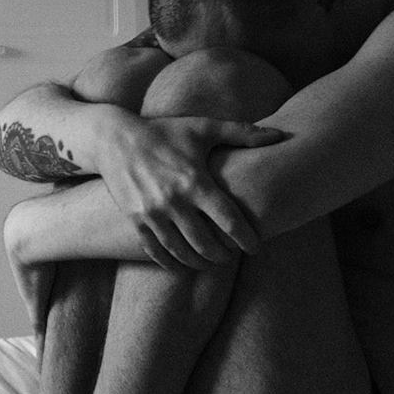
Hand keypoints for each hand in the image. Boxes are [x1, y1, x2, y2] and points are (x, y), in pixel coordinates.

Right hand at [99, 113, 284, 268]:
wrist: (114, 138)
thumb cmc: (164, 132)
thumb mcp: (203, 128)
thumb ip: (242, 133)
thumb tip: (279, 135)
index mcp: (195, 182)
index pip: (229, 221)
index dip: (246, 239)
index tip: (256, 247)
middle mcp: (174, 202)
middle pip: (207, 244)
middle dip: (224, 255)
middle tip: (232, 255)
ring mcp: (152, 214)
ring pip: (182, 252)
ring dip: (200, 263)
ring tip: (211, 262)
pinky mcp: (135, 220)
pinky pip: (156, 251)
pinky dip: (172, 262)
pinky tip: (182, 264)